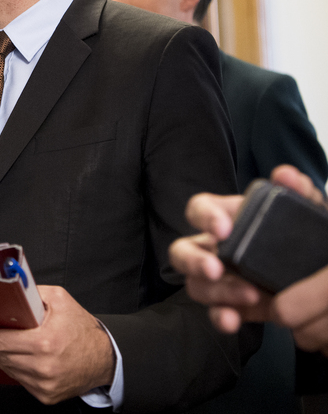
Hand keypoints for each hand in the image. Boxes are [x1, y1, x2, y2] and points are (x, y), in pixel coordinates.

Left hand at [0, 285, 113, 404]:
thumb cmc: (83, 330)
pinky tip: (14, 358)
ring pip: (7, 369)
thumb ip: (32, 293)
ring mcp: (44, 384)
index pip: (0, 342)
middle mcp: (43, 366)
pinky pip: (19, 380)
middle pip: (0, 357)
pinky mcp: (46, 395)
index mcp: (45, 342)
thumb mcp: (60, 300)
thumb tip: (8, 290)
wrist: (105, 359)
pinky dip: (13, 368)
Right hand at [169, 164, 327, 341]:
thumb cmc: (303, 236)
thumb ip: (299, 192)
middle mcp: (214, 248)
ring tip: (250, 296)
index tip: (223, 229)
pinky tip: (234, 321)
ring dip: (217, 292)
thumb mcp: (306, 213)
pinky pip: (216, 313)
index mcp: (227, 218)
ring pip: (195, 285)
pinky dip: (221, 317)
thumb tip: (286, 175)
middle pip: (182, 251)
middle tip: (216, 269)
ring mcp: (219, 279)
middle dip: (193, 261)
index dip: (204, 217)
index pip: (198, 209)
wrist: (319, 276)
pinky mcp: (231, 305)